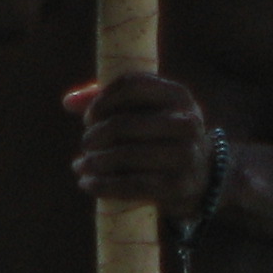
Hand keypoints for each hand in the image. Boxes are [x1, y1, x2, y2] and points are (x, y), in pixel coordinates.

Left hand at [65, 71, 215, 219]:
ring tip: (80, 165)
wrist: (203, 175)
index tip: (90, 116)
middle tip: (86, 143)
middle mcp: (186, 123)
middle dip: (95, 135)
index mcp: (178, 96)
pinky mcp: (177, 186)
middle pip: (124, 123)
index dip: (103, 99)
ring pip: (125, 156)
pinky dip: (103, 186)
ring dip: (94, 162)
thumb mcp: (149, 111)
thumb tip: (68, 102)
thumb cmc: (162, 135)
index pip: (132, 85)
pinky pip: (131, 185)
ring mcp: (184, 156)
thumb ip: (109, 100)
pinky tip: (87, 184)